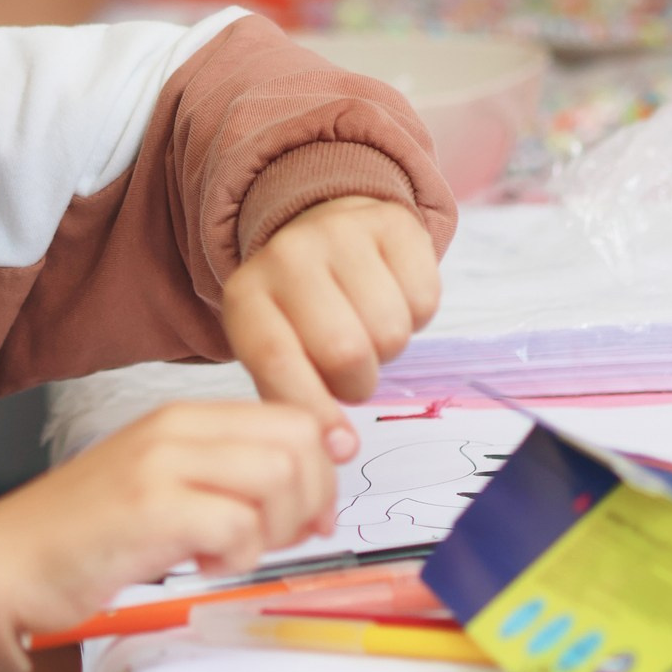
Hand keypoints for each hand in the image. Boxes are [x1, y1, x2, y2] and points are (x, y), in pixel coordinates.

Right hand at [0, 402, 333, 638]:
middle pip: (298, 443)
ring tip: (233, 553)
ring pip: (278, 478)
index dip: (321, 471)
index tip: (309, 515)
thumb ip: (228, 475)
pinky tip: (202, 566)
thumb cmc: (87, 536)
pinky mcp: (150, 508)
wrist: (6, 562)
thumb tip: (314, 490)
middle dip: (310, 503)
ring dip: (274, 531)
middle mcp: (175, 428)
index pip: (294, 418)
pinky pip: (238, 525)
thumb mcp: (163, 486)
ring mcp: (160, 464)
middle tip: (279, 542)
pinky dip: (237, 559)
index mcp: (183, 418)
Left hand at [222, 196, 440, 460]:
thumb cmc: (298, 309)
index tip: (341, 445)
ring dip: (388, 347)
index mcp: (247, 295)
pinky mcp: (392, 222)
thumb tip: (342, 449)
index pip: (276, 360)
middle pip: (344, 352)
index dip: (313, 409)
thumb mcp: (275, 346)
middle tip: (351, 368)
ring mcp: (339, 232)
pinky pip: (424, 299)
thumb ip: (296, 399)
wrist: (320, 224)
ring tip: (366, 327)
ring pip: (391, 331)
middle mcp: (286, 255)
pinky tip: (391, 295)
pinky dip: (416, 313)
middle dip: (357, 380)